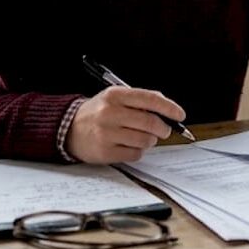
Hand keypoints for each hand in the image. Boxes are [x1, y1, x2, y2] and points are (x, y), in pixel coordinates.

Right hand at [66, 87, 186, 163]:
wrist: (69, 128)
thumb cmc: (98, 112)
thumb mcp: (115, 97)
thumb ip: (140, 99)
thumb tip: (167, 107)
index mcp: (115, 95)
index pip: (149, 99)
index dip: (169, 107)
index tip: (180, 115)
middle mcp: (110, 113)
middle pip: (150, 122)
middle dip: (163, 128)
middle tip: (164, 130)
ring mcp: (106, 133)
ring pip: (145, 140)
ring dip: (150, 140)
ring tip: (143, 137)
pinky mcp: (105, 152)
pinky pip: (135, 154)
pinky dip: (138, 151)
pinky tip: (130, 145)